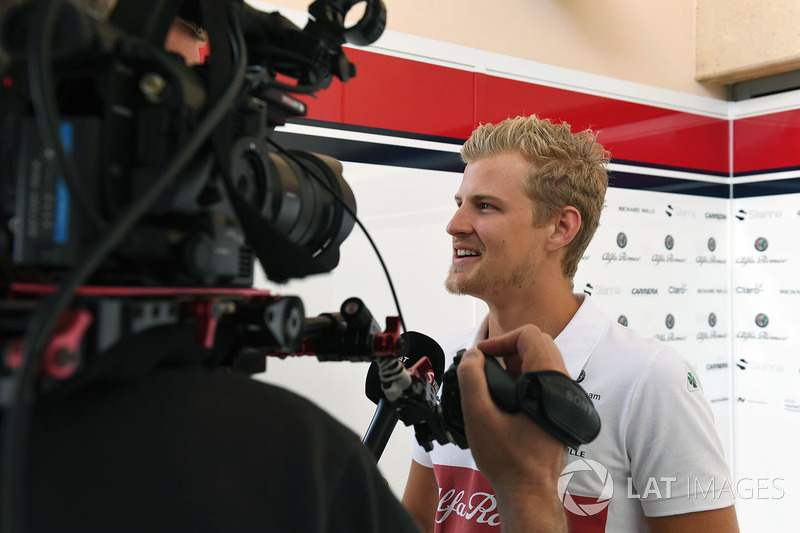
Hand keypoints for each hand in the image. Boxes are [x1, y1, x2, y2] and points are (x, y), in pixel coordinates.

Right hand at [456, 324, 567, 531]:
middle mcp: (562, 386)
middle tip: (487, 366)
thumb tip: (473, 356)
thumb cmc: (508, 460)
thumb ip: (472, 379)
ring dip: (515, 363)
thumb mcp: (478, 416)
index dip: (501, 340)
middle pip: (538, 343)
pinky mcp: (558, 409)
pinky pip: (543, 379)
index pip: (529, 335)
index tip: (482, 356)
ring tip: (493, 381)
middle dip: (508, 349)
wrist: (529, 491)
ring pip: (541, 361)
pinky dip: (523, 378)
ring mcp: (563, 398)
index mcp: (547, 381)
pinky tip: (506, 397)